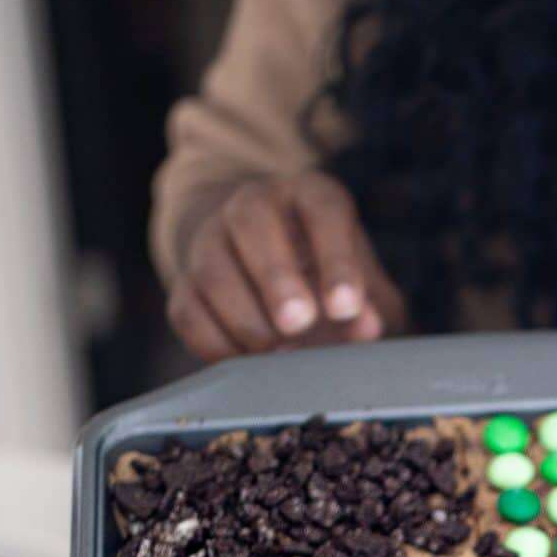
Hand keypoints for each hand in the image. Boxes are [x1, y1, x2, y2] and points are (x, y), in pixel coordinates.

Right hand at [169, 171, 405, 359]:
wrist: (266, 262)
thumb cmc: (327, 276)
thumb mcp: (362, 284)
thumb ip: (371, 305)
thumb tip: (366, 328)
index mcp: (309, 195)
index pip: (323, 210)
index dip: (336, 260)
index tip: (346, 308)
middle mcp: (254, 205)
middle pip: (252, 221)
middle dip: (276, 278)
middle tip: (299, 324)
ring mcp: (211, 239)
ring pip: (212, 269)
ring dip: (244, 318)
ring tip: (279, 352)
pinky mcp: (185, 282)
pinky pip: (187, 311)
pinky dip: (215, 343)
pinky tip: (246, 362)